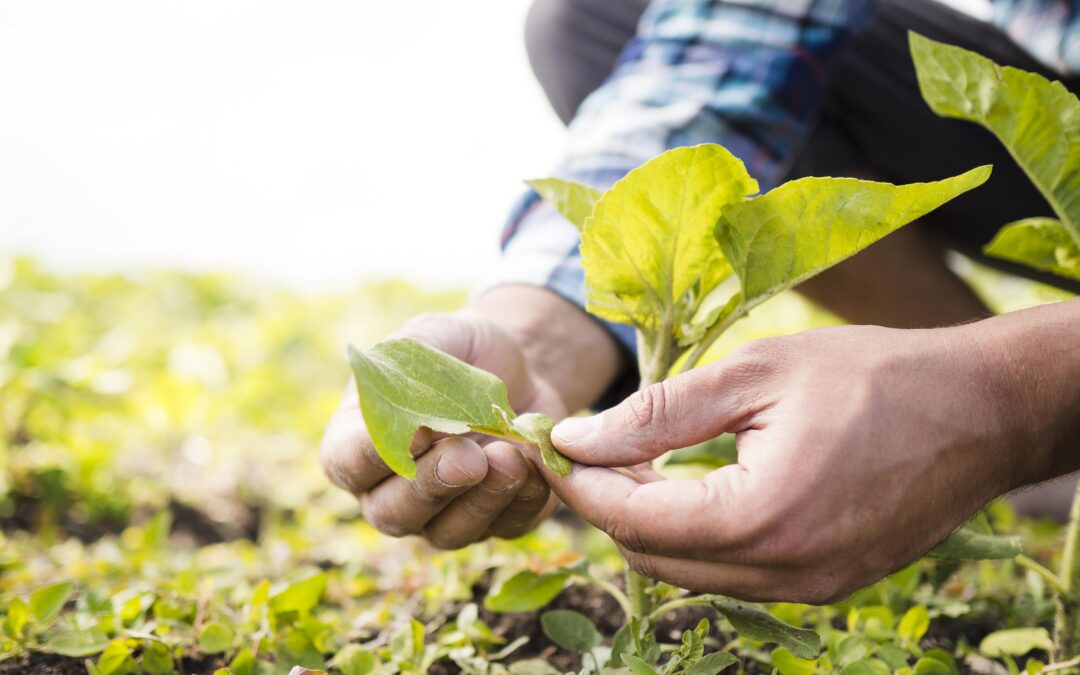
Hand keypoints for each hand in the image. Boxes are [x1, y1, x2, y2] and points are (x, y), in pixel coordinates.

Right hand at [321, 310, 564, 548]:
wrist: (521, 369)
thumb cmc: (461, 351)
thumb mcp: (434, 336)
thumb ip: (409, 366)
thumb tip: (412, 418)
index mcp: (359, 441)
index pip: (347, 464)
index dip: (372, 456)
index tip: (414, 432)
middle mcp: (392, 489)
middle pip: (392, 513)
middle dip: (432, 486)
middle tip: (469, 456)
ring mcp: (442, 514)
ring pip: (447, 533)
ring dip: (480, 500)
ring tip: (509, 458)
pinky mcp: (496, 521)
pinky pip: (504, 527)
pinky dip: (522, 500)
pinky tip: (534, 465)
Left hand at [541, 321, 1054, 602]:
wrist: (980, 410)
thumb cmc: (872, 376)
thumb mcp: (754, 375)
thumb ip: (657, 413)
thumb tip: (575, 438)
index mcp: (761, 517)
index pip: (633, 520)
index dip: (580, 483)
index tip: (550, 444)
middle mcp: (784, 572)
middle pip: (652, 558)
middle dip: (607, 504)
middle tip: (586, 448)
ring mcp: (808, 589)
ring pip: (688, 573)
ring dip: (649, 523)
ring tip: (633, 460)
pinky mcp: (825, 585)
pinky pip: (733, 574)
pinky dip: (696, 536)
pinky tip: (690, 485)